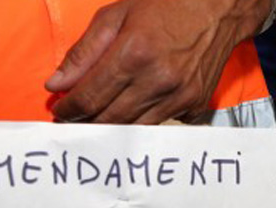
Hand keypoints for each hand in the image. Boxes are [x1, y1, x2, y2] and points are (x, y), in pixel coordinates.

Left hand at [46, 0, 269, 124]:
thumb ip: (83, 52)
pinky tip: (134, 110)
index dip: (69, 109)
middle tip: (73, 121)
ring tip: (97, 119)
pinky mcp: (195, 105)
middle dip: (85, 122)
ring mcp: (179, 96)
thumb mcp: (117, 15)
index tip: (60, 111)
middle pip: (109, 118)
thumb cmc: (166, 5)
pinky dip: (142, 121)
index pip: (90, 97)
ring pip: (133, 128)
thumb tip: (56, 84)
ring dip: (111, 127)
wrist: (219, 8)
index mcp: (134, 53)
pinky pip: (160, 124)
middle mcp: (158, 79)